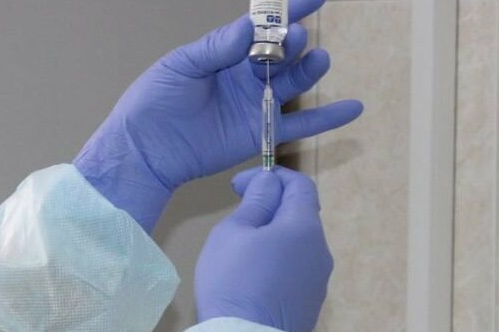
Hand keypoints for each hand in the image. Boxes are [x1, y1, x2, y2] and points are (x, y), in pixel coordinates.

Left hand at [75, 0, 363, 232]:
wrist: (145, 150)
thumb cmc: (153, 102)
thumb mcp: (180, 66)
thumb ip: (216, 48)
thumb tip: (248, 26)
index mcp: (226, 51)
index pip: (262, 26)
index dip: (287, 12)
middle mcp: (246, 74)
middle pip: (280, 53)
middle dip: (291, 43)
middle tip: (296, 38)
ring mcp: (256, 103)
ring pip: (293, 83)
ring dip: (310, 71)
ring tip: (320, 60)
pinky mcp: (261, 133)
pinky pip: (300, 124)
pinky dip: (327, 118)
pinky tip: (354, 107)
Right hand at [195, 168, 332, 331]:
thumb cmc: (234, 281)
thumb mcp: (234, 231)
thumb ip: (256, 201)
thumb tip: (269, 181)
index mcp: (304, 227)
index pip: (300, 185)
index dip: (272, 177)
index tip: (240, 185)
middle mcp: (320, 251)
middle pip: (301, 215)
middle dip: (272, 207)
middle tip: (238, 216)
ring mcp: (319, 281)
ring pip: (299, 245)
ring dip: (276, 237)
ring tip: (243, 250)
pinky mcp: (311, 304)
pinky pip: (297, 271)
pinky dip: (279, 263)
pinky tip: (254, 278)